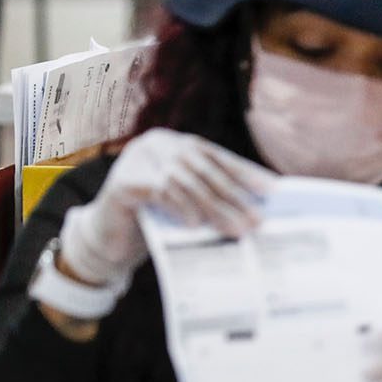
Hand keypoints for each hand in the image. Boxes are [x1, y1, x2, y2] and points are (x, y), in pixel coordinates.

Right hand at [59, 128, 274, 287]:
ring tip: (236, 229)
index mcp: (178, 143)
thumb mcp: (187, 201)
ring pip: (186, 182)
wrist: (109, 237)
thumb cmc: (154, 219)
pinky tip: (196, 225)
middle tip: (257, 219)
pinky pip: (160, 191)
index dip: (246, 172)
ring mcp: (138, 159)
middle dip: (235, 196)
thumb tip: (256, 206)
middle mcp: (158, 144)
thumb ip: (211, 194)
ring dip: (214, 208)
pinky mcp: (123, 181)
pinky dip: (181, 207)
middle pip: (204, 169)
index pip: (218, 156)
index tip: (272, 189)